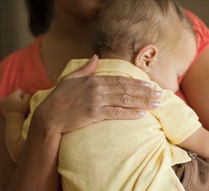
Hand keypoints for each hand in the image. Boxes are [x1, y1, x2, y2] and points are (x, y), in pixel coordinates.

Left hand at [0, 89, 30, 116]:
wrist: (15, 118)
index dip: (23, 95)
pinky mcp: (1, 106)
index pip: (19, 91)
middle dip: (17, 97)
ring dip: (11, 100)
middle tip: (20, 104)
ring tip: (15, 105)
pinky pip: (1, 101)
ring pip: (8, 97)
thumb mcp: (28, 102)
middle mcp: (8, 96)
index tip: (24, 100)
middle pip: (14, 94)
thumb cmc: (22, 110)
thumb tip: (24, 94)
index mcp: (14, 94)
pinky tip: (7, 104)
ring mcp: (3, 101)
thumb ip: (27, 95)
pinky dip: (4, 102)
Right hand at [33, 55, 161, 133]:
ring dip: (142, 102)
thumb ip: (85, 68)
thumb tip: (96, 57)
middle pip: (127, 89)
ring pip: (125, 100)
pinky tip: (141, 114)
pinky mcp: (94, 114)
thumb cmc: (59, 98)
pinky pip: (116, 113)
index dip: (137, 82)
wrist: (48, 117)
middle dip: (145, 92)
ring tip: (156, 104)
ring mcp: (96, 101)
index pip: (121, 79)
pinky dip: (130, 114)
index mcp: (94, 79)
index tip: (150, 84)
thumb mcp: (70, 78)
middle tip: (159, 95)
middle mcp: (97, 89)